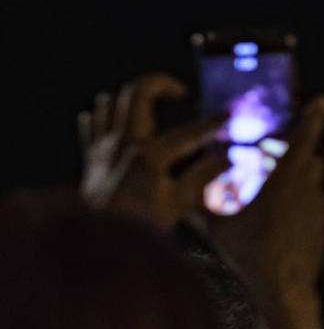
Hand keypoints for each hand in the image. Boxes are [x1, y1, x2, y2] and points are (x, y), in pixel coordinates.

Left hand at [79, 74, 228, 229]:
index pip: (189, 131)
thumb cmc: (140, 225)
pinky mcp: (91, 156)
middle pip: (137, 93)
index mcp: (150, 155)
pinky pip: (91, 122)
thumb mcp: (179, 203)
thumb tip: (228, 158)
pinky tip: (117, 123)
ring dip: (131, 98)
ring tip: (151, 107)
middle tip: (180, 94)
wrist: (97, 244)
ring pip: (111, 101)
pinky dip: (104, 116)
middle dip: (162, 84)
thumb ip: (203, 176)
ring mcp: (103, 147)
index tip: (227, 115)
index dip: (212, 122)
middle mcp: (124, 143)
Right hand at [209, 96, 323, 316]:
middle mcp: (309, 193)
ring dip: (291, 184)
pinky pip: (309, 211)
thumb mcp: (218, 220)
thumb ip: (213, 193)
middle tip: (268, 156)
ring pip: (308, 187)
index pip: (303, 139)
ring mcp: (318, 214)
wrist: (280, 296)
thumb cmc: (246, 255)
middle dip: (290, 155)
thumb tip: (198, 178)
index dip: (311, 117)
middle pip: (306, 162)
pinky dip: (295, 210)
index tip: (321, 102)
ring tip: (264, 194)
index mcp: (287, 181)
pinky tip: (273, 227)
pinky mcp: (320, 233)